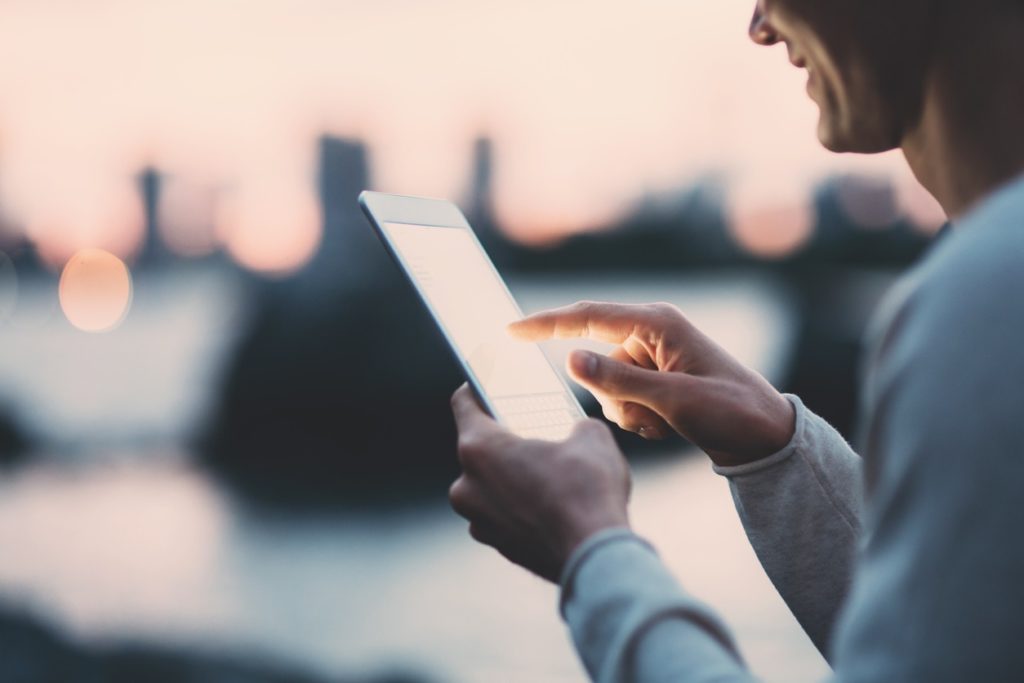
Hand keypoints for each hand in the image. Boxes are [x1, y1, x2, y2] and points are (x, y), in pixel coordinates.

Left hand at [448, 384, 630, 581]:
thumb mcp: (591, 436)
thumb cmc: (587, 492)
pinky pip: (503, 513)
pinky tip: (552, 500)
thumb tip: (576, 432)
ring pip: (490, 484)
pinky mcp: (497, 545)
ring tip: (549, 468)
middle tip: (534, 429)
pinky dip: (520, 504)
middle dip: (505, 437)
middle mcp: (467, 485)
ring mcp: (478, 520)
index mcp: (479, 448)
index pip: (464, 403)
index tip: (490, 384)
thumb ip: (573, 424)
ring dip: (512, 474)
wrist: (596, 557)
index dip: (479, 387)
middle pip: (479, 447)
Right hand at [509, 301, 794, 467]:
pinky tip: (666, 425)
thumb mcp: (673, 399)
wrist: (763, 438)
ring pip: (605, 385)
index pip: (587, 317)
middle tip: (650, 413)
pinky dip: (635, 416)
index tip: (510, 330)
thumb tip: (569, 359)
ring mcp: (652, 358)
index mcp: (657, 323)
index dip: (545, 324)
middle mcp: (651, 334)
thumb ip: (618, 379)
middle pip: (596, 360)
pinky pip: (620, 398)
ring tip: (664, 422)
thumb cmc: (730, 410)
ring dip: (626, 410)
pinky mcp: (654, 379)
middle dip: (613, 393)